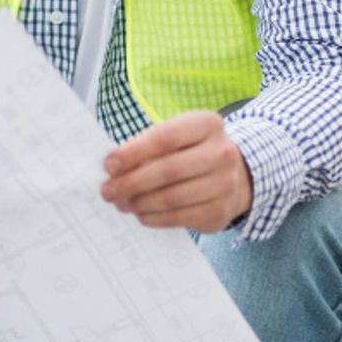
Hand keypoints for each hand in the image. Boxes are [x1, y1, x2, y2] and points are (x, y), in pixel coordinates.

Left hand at [100, 110, 251, 231]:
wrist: (234, 176)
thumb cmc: (190, 151)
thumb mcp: (175, 137)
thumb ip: (147, 146)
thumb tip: (113, 169)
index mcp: (208, 124)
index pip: (165, 137)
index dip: (133, 152)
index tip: (108, 164)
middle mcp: (223, 153)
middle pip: (168, 170)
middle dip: (131, 182)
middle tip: (107, 191)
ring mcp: (226, 184)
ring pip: (172, 197)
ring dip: (139, 202)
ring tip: (120, 203)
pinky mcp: (220, 211)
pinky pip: (179, 217)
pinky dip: (153, 217)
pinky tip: (139, 213)